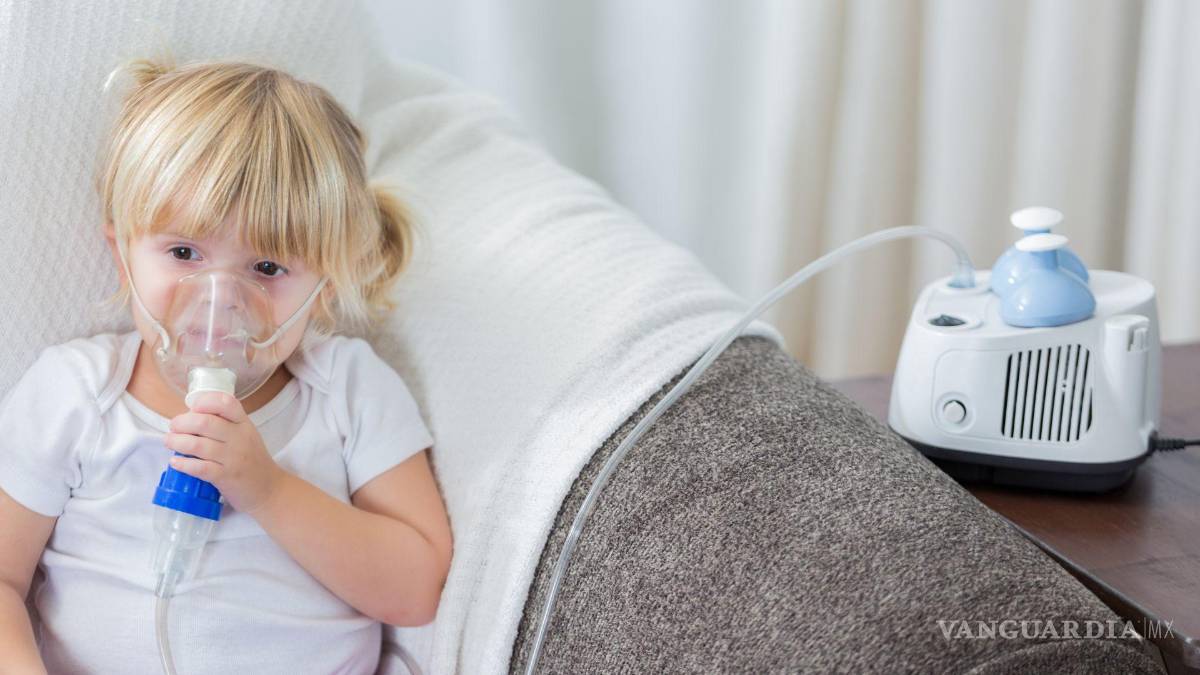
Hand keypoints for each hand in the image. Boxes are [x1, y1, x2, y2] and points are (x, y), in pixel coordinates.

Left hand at [163, 391, 286, 516]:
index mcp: (244, 424)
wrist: (269, 489)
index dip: (205, 401)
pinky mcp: (226, 477)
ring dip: (177, 441)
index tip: (192, 408)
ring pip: (198, 444)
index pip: (226, 403)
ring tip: (169, 441)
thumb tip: (191, 418)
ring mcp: (233, 458)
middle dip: (182, 423)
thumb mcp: (246, 436)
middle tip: (173, 427)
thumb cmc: (253, 461)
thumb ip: (225, 425)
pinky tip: (175, 462)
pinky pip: (200, 468)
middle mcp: (240, 438)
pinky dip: (183, 463)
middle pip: (205, 422)